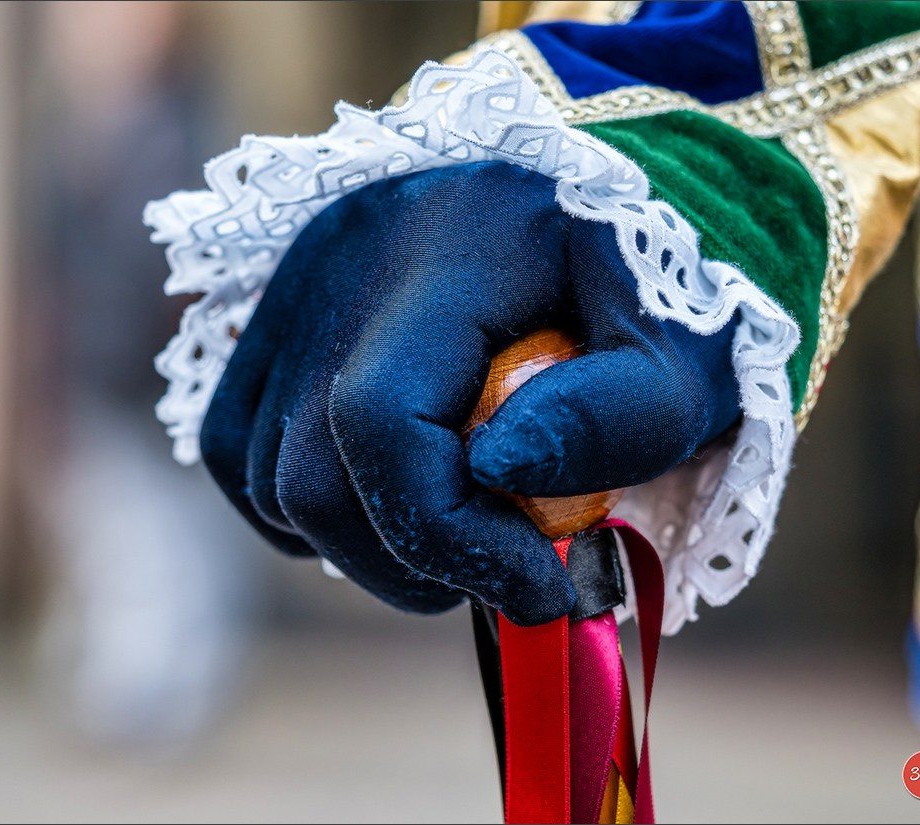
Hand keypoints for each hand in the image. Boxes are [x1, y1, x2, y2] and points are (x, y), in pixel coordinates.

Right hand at [200, 161, 739, 624]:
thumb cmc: (654, 291)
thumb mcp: (681, 353)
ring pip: (263, 474)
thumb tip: (496, 472)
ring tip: (455, 532)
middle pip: (312, 469)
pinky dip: (300, 506)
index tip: (540, 586)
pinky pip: (237, 446)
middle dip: (411, 558)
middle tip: (506, 570)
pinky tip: (383, 504)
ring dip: (360, 540)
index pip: (381, 418)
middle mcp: (345, 256)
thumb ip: (615, 416)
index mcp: (449, 247)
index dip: (448, 534)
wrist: (601, 219)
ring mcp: (298, 284)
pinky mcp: (280, 317)